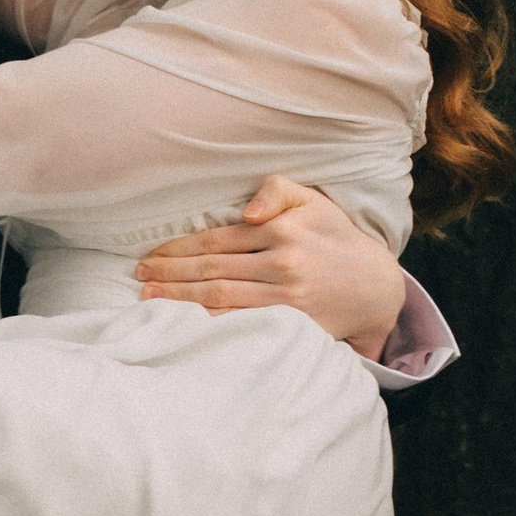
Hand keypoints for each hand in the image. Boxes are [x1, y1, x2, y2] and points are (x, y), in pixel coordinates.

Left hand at [135, 176, 407, 358]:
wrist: (376, 286)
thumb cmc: (335, 238)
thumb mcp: (313, 201)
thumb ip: (277, 190)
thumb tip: (246, 210)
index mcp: (282, 230)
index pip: (216, 240)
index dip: (178, 248)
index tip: (150, 254)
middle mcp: (283, 263)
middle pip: (212, 270)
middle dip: (170, 274)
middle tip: (139, 276)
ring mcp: (288, 298)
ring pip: (221, 298)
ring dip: (180, 299)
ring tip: (149, 296)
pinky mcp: (294, 324)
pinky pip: (242, 322)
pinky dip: (209, 321)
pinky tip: (183, 320)